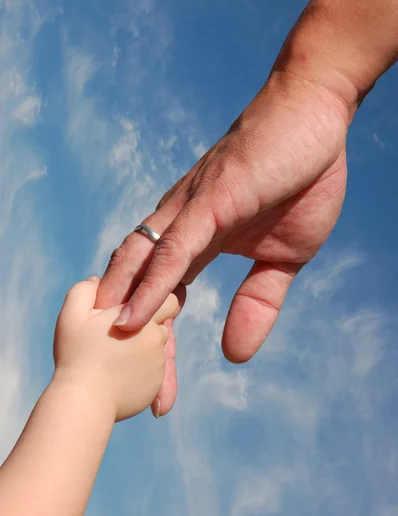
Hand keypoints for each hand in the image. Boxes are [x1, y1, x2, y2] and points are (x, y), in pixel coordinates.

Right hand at [54, 277, 178, 420]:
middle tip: (120, 333)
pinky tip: (117, 374)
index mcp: (143, 318)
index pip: (168, 301)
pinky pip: (152, 373)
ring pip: (157, 350)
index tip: (137, 307)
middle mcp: (157, 340)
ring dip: (143, 350)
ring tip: (116, 355)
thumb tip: (98, 280)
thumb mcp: (73, 313)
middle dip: (146, 327)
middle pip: (161, 326)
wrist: (83, 400)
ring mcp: (158, 365)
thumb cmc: (76, 354)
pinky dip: (140, 372)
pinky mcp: (155, 386)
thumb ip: (86, 290)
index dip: (155, 302)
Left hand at [96, 68, 350, 413]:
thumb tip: (235, 355)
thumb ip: (257, 303)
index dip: (163, 348)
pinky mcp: (208, 201)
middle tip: (137, 396)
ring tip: (105, 356)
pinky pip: (173, 249)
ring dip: (125, 315)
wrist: (314, 118)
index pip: (168, 302)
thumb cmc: (299, 178)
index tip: (166, 393)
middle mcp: (181, 227)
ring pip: (142, 269)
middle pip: (142, 291)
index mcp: (198, 241)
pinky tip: (132, 314)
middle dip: (137, 343)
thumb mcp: (284, 259)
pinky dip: (151, 283)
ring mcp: (190, 212)